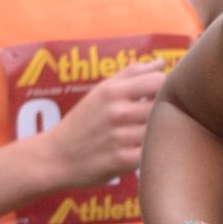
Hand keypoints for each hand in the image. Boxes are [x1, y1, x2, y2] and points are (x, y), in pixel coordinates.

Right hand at [41, 59, 166, 187]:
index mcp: (112, 92)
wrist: (56, 157)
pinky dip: (155, 151)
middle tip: (163, 117)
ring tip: (155, 134)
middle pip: (163, 105)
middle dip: (167, 110)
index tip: (162, 96)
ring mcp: (120, 137)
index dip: (167, 87)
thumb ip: (132, 75)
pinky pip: (153, 152)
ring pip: (161, 129)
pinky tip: (148, 152)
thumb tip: (162, 62)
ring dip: (162, 132)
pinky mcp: (123, 160)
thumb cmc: (83, 122)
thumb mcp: (101, 92)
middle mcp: (117, 112)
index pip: (158, 80)